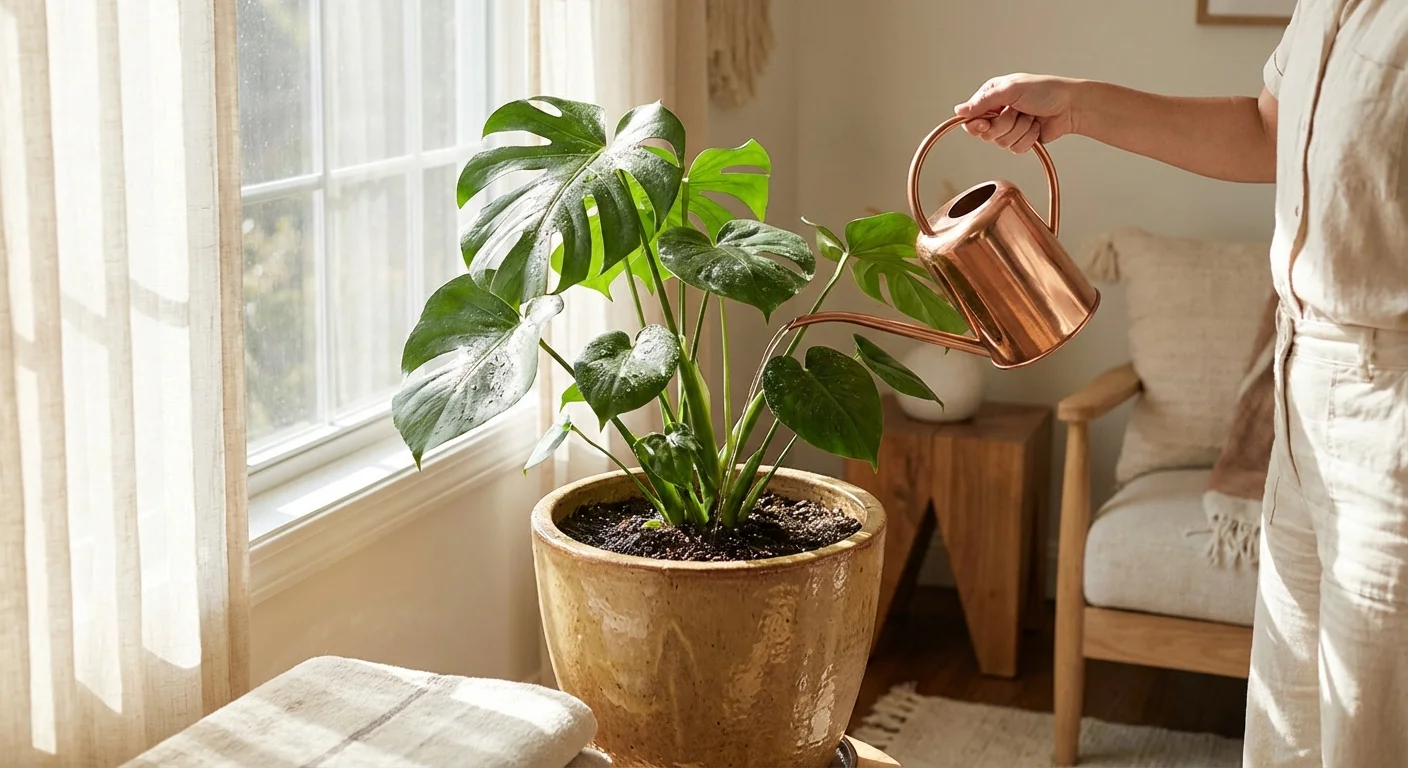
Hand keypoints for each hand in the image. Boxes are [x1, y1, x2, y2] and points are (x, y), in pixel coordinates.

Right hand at [953, 74, 1081, 153]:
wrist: (1070, 106)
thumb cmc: (1046, 91)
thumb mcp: (1011, 89)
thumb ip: (983, 101)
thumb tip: (958, 110)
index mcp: (992, 96)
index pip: (971, 118)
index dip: (976, 124)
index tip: (986, 123)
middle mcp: (998, 112)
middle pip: (985, 133)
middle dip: (1004, 125)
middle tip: (1016, 112)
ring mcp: (1010, 127)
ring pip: (1001, 142)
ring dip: (1019, 130)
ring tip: (1030, 117)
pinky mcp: (1021, 140)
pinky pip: (1015, 149)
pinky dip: (1028, 138)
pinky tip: (1036, 127)